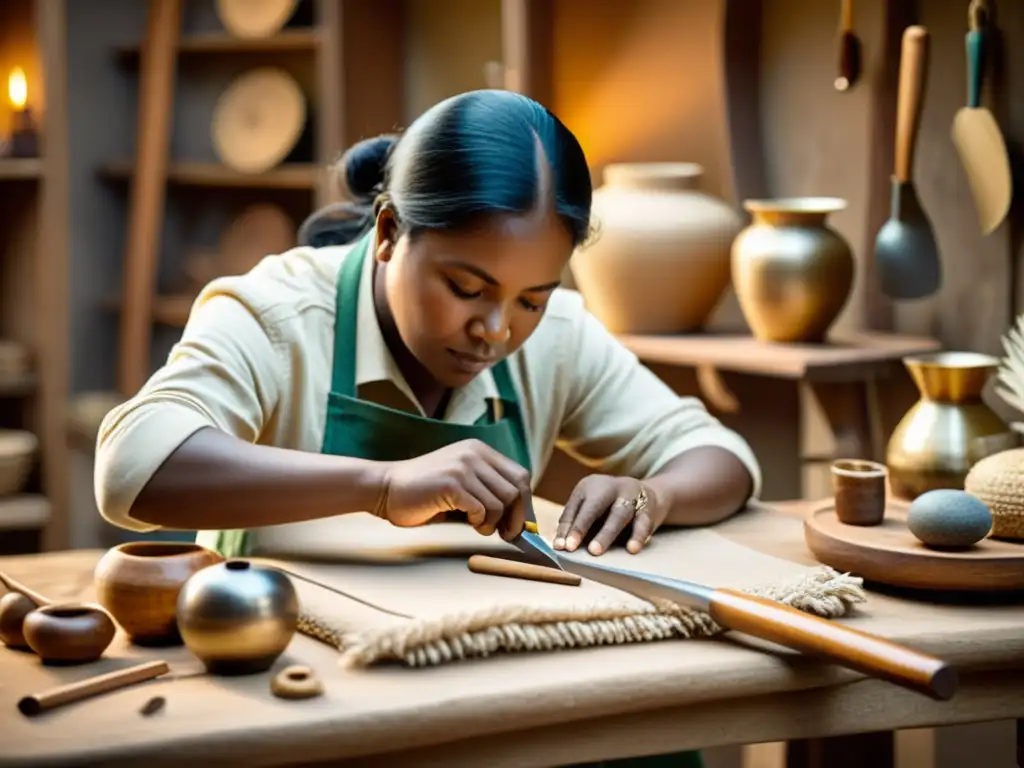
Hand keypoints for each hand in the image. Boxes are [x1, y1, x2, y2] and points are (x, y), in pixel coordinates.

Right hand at [376, 439, 530, 540]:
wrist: (386, 488)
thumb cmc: (425, 493)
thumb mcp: (462, 483)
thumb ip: (488, 491)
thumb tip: (521, 521)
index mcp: (479, 451)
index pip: (521, 476)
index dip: (526, 504)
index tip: (522, 525)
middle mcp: (474, 454)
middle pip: (517, 489)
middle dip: (517, 518)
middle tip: (507, 534)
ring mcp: (462, 467)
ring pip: (501, 502)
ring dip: (494, 523)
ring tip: (479, 526)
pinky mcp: (451, 484)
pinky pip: (481, 509)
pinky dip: (478, 522)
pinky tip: (467, 521)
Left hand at [554, 475, 666, 555]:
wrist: (650, 495)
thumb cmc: (611, 507)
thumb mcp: (591, 507)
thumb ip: (576, 522)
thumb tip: (559, 545)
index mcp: (591, 486)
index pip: (575, 507)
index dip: (567, 528)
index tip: (560, 547)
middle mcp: (610, 487)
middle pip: (594, 506)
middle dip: (581, 527)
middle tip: (572, 547)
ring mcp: (631, 495)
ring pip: (619, 514)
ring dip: (606, 533)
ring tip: (595, 551)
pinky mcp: (649, 507)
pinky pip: (643, 522)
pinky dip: (638, 536)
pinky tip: (631, 549)